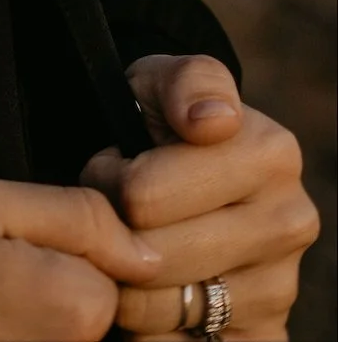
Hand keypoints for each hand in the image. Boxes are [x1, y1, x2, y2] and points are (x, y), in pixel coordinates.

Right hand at [0, 175, 162, 339]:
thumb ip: (75, 213)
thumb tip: (144, 244)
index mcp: (77, 305)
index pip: (123, 259)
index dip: (76, 236)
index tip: (21, 234)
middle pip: (103, 302)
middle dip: (63, 276)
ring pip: (75, 328)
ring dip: (40, 309)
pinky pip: (44, 341)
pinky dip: (17, 331)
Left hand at [81, 54, 319, 339]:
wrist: (182, 170)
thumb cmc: (164, 119)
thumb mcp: (161, 79)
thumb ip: (184, 83)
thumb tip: (213, 121)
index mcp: (272, 154)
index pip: (144, 196)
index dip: (107, 181)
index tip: (107, 167)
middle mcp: (289, 223)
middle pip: (155, 261)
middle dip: (111, 237)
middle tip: (105, 214)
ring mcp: (281, 287)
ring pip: (166, 313)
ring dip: (124, 288)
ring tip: (121, 250)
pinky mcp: (265, 336)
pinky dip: (151, 337)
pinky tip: (141, 308)